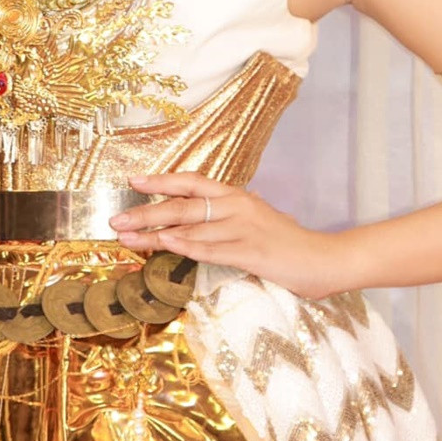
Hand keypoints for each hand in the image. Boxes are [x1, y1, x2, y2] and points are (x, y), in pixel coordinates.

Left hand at [110, 172, 352, 299]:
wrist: (325, 260)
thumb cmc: (288, 245)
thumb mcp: (255, 223)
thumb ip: (226, 220)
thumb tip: (194, 226)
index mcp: (237, 197)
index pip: (192, 182)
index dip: (161, 181)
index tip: (133, 181)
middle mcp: (237, 205)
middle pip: (182, 204)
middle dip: (146, 212)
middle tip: (116, 220)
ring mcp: (243, 227)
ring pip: (190, 226)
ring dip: (154, 233)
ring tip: (126, 239)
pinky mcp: (250, 251)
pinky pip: (209, 248)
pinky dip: (183, 246)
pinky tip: (164, 246)